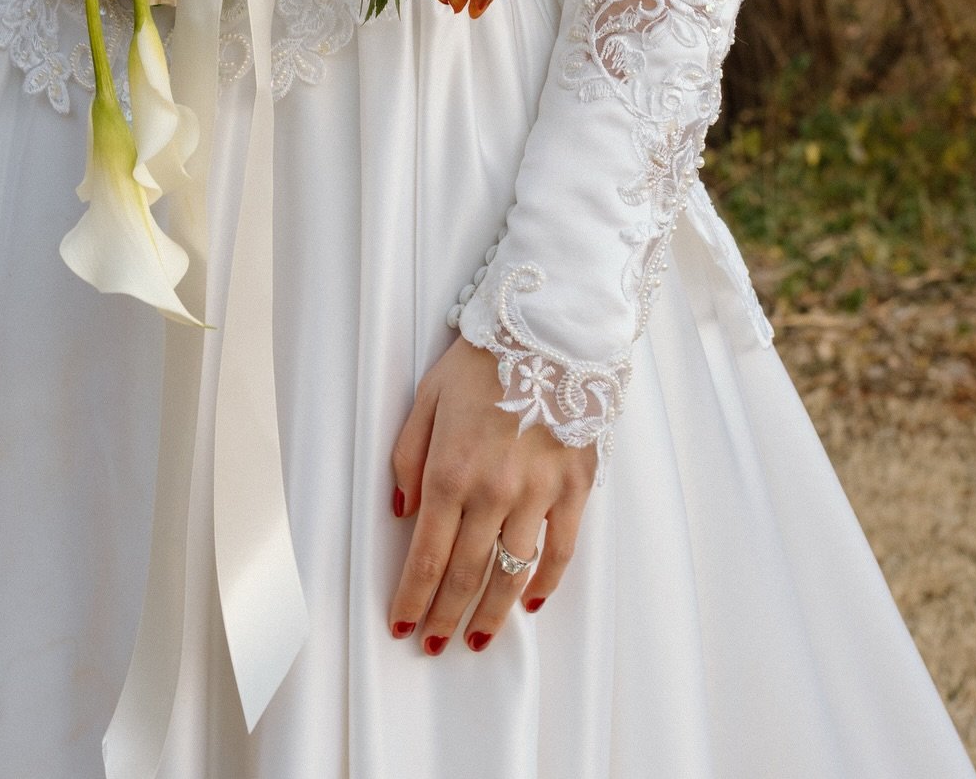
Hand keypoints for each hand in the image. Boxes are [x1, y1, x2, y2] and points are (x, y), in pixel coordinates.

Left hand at [389, 335, 595, 654]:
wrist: (548, 330)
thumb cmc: (480, 362)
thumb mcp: (426, 399)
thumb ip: (407, 458)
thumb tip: (400, 513)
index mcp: (449, 471)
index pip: (426, 555)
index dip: (412, 596)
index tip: (401, 626)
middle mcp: (493, 492)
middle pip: (466, 574)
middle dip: (446, 616)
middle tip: (433, 644)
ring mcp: (538, 493)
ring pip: (511, 573)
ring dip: (492, 613)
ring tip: (478, 640)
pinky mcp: (575, 487)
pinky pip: (560, 549)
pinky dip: (544, 582)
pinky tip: (529, 602)